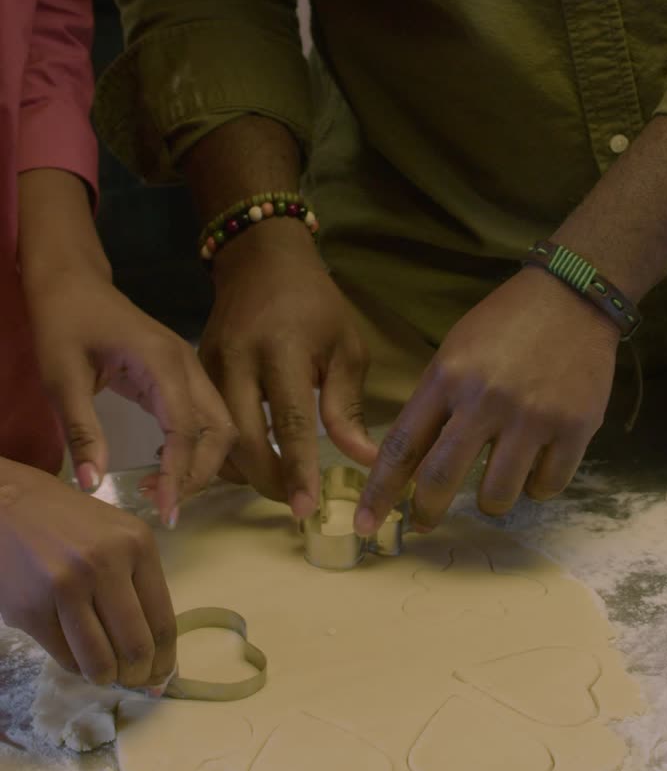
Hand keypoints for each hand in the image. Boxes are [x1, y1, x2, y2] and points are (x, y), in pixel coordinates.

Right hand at [0, 461, 175, 686]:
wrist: (8, 505)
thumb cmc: (70, 524)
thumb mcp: (118, 538)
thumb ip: (138, 587)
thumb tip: (156, 657)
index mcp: (137, 544)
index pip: (162, 621)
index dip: (164, 660)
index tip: (160, 675)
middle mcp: (105, 564)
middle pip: (135, 647)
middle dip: (137, 676)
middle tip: (132, 680)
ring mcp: (65, 587)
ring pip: (99, 661)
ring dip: (106, 678)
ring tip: (104, 673)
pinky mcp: (31, 609)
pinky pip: (64, 658)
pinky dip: (76, 667)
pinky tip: (77, 655)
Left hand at [25, 269, 235, 525]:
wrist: (71, 281)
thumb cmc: (63, 322)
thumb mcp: (61, 377)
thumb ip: (81, 430)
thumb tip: (92, 483)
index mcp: (162, 362)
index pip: (187, 429)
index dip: (179, 474)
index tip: (164, 512)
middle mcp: (187, 365)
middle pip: (220, 430)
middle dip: (199, 473)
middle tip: (160, 503)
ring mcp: (189, 369)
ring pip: (219, 425)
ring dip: (200, 463)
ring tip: (159, 488)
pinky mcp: (181, 376)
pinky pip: (204, 418)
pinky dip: (194, 448)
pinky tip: (163, 464)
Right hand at [200, 221, 376, 516]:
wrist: (260, 261)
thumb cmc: (314, 305)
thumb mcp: (345, 347)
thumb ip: (347, 407)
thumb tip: (365, 462)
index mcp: (283, 350)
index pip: (290, 422)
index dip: (298, 470)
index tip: (306, 509)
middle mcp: (239, 360)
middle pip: (244, 438)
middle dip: (267, 480)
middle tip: (291, 505)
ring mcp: (210, 365)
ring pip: (216, 436)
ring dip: (243, 471)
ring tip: (274, 487)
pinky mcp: (195, 370)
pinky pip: (204, 424)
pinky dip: (224, 451)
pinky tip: (247, 464)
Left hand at [355, 266, 619, 531]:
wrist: (573, 296)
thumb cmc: (506, 324)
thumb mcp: (455, 351)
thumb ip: (434, 403)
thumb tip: (409, 463)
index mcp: (448, 377)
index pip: (401, 446)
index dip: (380, 492)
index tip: (365, 524)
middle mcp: (486, 399)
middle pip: (441, 479)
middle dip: (425, 512)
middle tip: (422, 521)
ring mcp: (532, 416)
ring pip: (496, 496)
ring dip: (489, 502)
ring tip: (494, 484)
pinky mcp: (575, 427)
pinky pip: (545, 486)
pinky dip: (535, 487)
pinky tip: (534, 465)